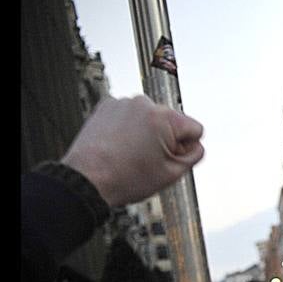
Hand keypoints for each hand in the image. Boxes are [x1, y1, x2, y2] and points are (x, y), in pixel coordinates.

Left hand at [60, 95, 204, 207]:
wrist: (87, 179)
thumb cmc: (124, 178)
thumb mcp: (173, 174)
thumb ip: (194, 155)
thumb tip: (195, 144)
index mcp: (164, 118)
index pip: (195, 129)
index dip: (186, 148)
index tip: (170, 158)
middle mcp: (144, 104)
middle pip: (171, 122)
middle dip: (165, 138)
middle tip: (149, 159)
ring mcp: (123, 103)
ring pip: (150, 118)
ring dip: (146, 133)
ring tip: (132, 153)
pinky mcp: (107, 106)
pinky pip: (130, 116)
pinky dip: (128, 128)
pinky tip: (121, 145)